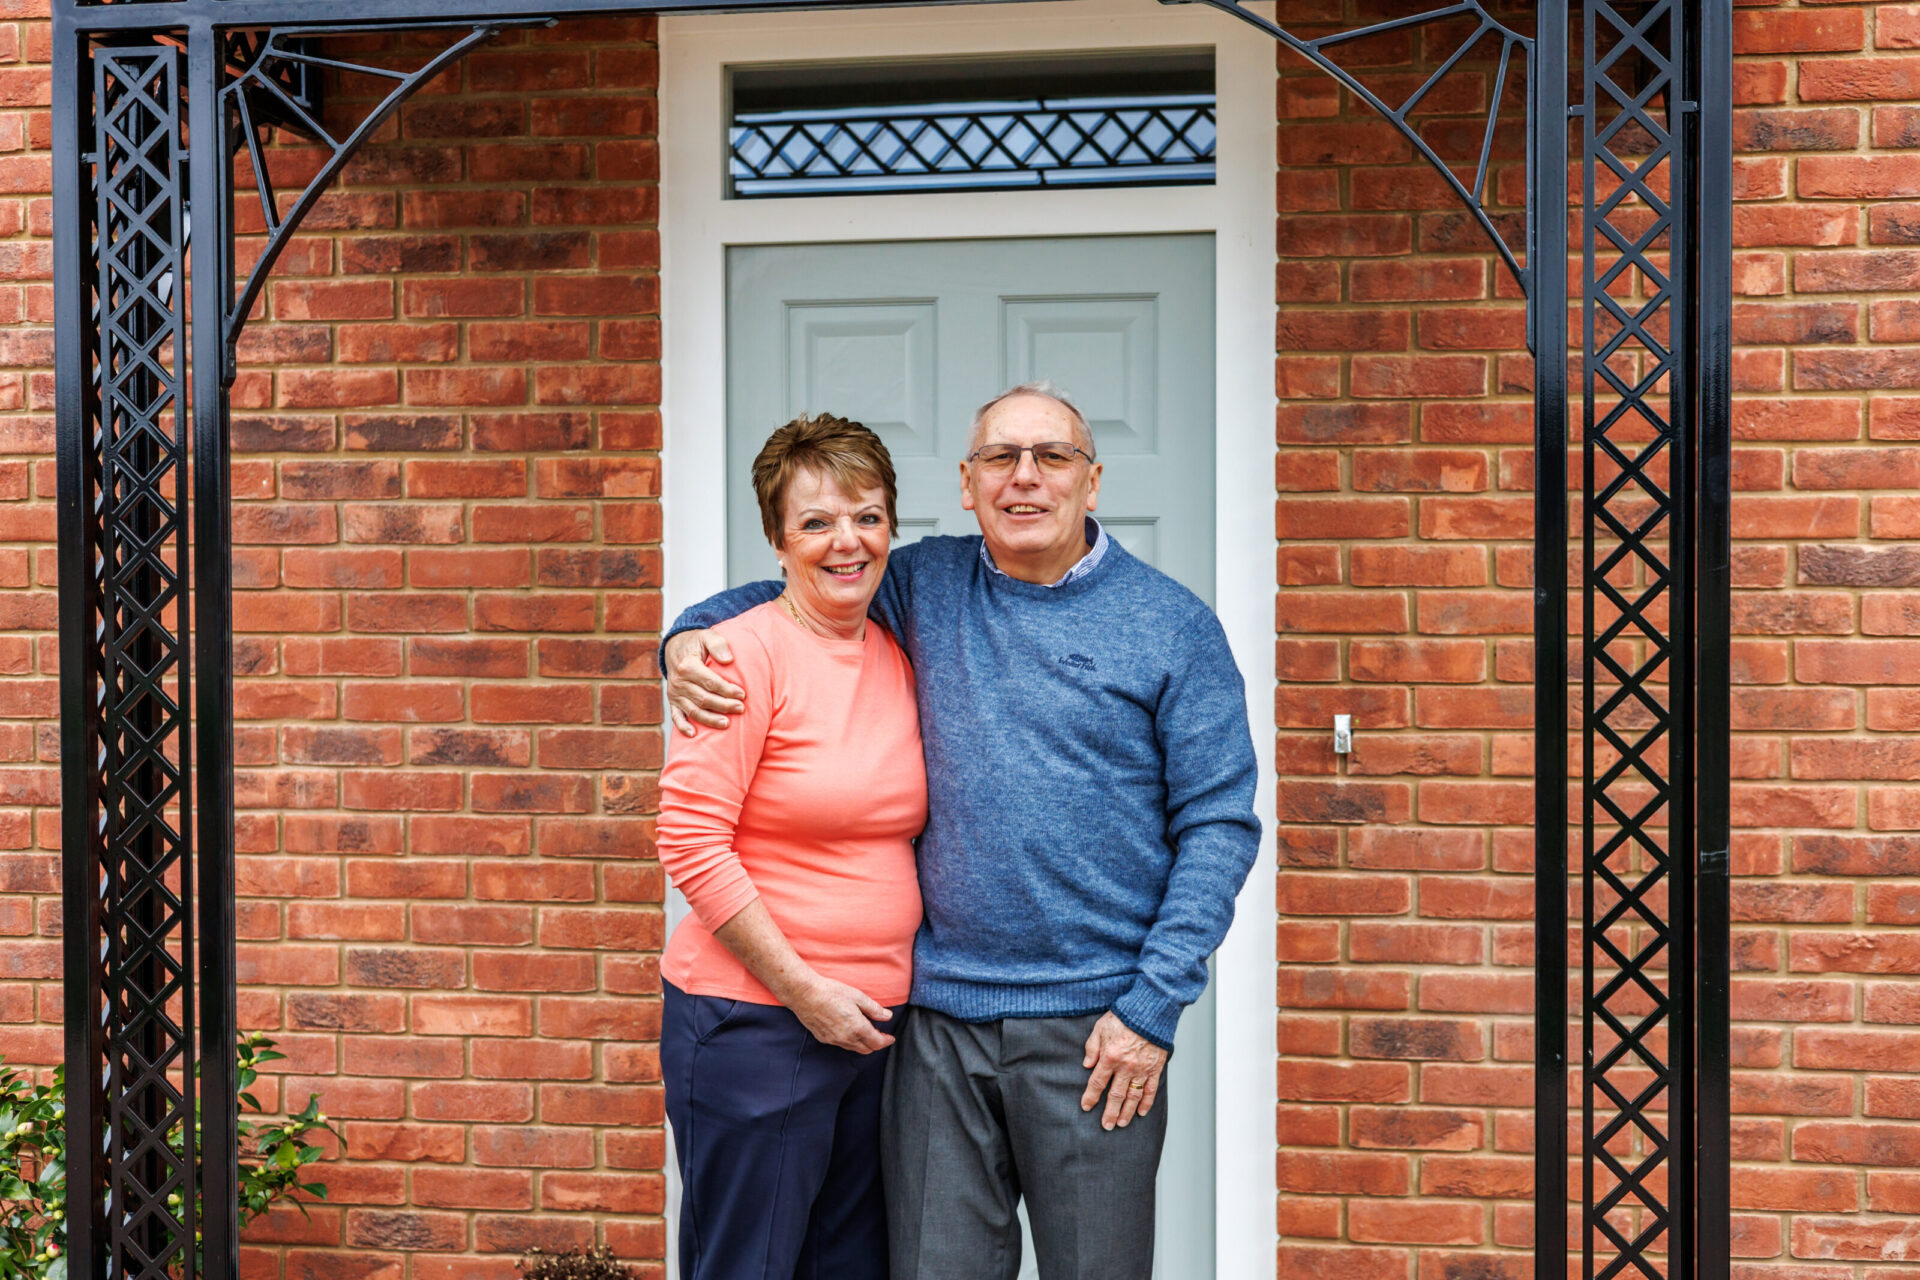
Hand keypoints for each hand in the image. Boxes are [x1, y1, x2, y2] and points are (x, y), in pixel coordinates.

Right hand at [665, 629, 745, 734]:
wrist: (675, 647)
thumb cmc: (696, 643)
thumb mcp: (707, 636)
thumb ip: (718, 644)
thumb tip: (728, 660)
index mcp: (687, 666)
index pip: (710, 682)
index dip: (727, 690)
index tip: (742, 694)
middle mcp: (678, 682)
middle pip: (704, 699)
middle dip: (724, 705)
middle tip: (741, 708)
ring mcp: (675, 694)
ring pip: (693, 710)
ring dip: (710, 719)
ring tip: (727, 724)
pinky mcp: (673, 701)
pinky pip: (676, 716)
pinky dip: (683, 727)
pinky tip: (693, 735)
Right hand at [787, 976, 895, 1054]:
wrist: (804, 994)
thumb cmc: (831, 992)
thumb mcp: (857, 996)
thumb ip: (874, 1009)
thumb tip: (887, 1016)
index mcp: (857, 1028)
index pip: (877, 1043)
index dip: (886, 1041)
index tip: (890, 1038)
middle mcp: (846, 1038)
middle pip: (866, 1049)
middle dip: (876, 1044)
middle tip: (881, 1035)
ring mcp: (834, 1040)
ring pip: (854, 1049)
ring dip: (863, 1044)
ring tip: (866, 1032)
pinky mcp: (823, 1038)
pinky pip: (841, 1045)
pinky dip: (850, 1042)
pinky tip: (850, 1031)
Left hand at [1081, 1011, 1167, 1130]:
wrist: (1149, 1011)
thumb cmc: (1123, 1017)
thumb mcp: (1100, 1028)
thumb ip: (1092, 1048)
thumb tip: (1087, 1065)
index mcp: (1110, 1057)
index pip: (1097, 1083)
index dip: (1090, 1097)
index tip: (1086, 1107)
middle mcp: (1125, 1067)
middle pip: (1115, 1096)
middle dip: (1110, 1113)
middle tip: (1106, 1126)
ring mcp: (1142, 1069)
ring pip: (1133, 1097)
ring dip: (1127, 1112)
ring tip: (1122, 1123)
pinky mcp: (1155, 1068)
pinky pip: (1151, 1090)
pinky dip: (1147, 1103)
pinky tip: (1142, 1112)